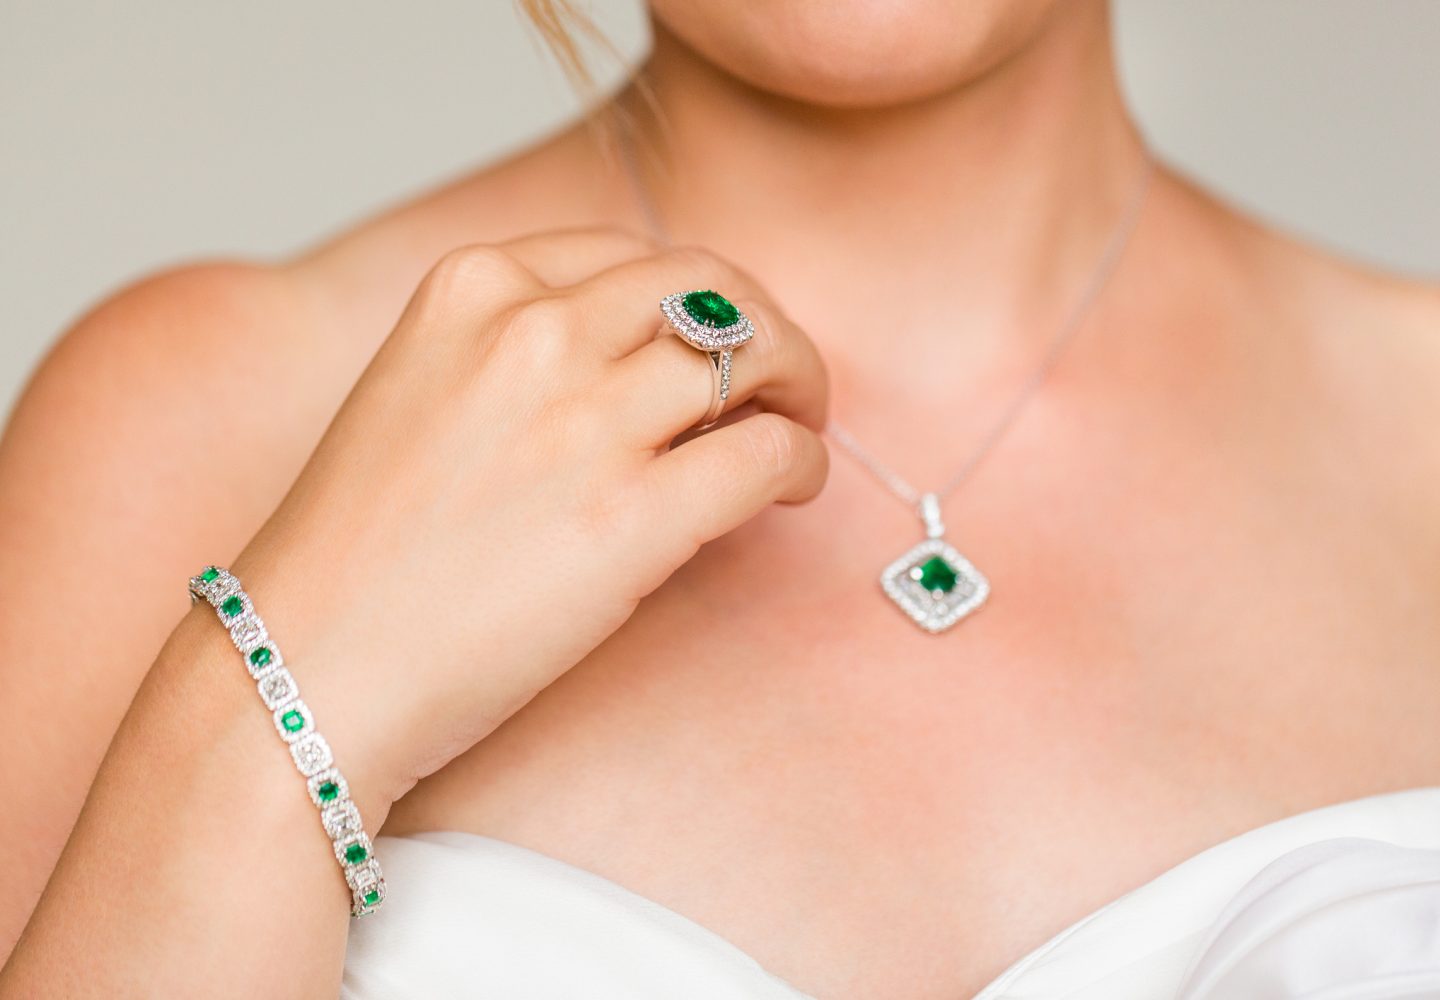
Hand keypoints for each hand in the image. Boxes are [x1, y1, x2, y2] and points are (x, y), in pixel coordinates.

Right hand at [229, 228, 828, 811]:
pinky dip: (801, 461)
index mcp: (471, 289)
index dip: (694, 297)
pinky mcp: (633, 514)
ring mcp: (585, 419)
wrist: (308, 667)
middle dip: (763, 326)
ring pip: (752, 353)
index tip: (713, 340)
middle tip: (782, 378)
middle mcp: (533, 333)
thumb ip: (518, 360)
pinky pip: (768, 451)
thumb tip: (648, 370)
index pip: (631, 256)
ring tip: (795, 431)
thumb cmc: (356, 556)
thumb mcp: (419, 398)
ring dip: (796, 386)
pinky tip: (793, 489)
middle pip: (706, 286)